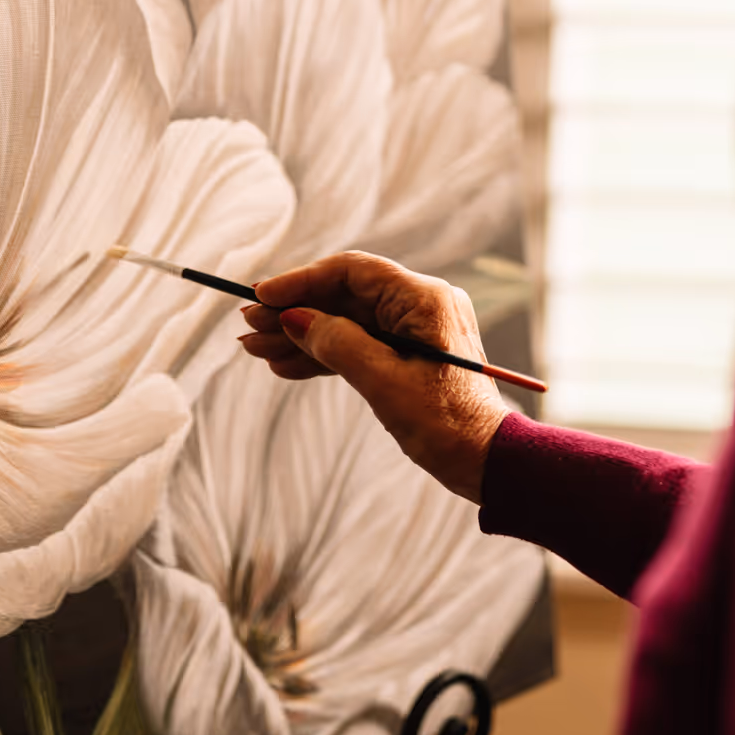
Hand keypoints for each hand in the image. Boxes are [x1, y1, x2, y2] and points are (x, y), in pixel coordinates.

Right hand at [239, 251, 509, 503]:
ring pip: (345, 324)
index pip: (351, 272)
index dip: (302, 281)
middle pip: (343, 298)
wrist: (486, 463)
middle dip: (294, 313)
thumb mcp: (383, 382)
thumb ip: (337, 343)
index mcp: (424, 299)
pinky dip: (323, 357)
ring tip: (255, 349)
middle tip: (248, 326)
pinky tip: (285, 367)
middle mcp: (421, 306)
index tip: (262, 296)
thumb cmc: (445, 423)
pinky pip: (358, 346)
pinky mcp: (409, 356)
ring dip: (301, 337)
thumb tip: (294, 318)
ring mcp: (415, 331)